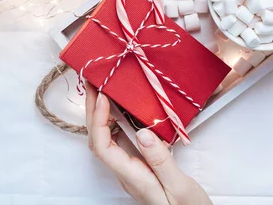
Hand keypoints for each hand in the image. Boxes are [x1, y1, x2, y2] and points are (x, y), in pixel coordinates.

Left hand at [85, 82, 211, 204]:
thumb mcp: (179, 187)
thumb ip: (161, 160)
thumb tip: (142, 132)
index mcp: (133, 177)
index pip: (103, 147)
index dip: (98, 120)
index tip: (103, 97)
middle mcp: (127, 173)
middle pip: (99, 141)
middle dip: (92, 112)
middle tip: (94, 84)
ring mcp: (131, 171)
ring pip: (106, 141)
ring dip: (101, 116)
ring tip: (103, 92)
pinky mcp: (139, 167)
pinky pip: (119, 143)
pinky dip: (114, 124)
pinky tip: (121, 113)